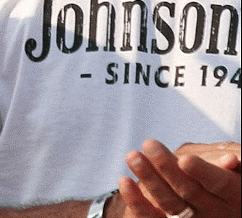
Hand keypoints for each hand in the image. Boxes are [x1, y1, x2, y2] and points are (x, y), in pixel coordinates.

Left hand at [116, 139, 240, 217]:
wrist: (212, 197)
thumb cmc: (226, 175)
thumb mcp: (235, 168)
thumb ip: (229, 162)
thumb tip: (231, 160)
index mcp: (234, 194)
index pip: (219, 183)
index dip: (202, 171)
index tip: (184, 159)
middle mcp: (213, 210)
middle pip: (189, 190)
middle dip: (167, 166)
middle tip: (149, 143)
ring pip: (169, 203)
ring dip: (149, 179)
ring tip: (132, 155)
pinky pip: (151, 217)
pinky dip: (136, 201)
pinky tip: (124, 181)